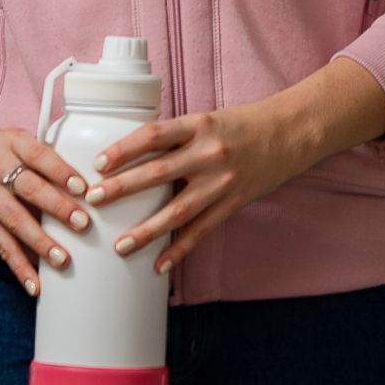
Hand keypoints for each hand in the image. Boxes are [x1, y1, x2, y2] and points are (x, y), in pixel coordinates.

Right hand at [0, 123, 94, 297]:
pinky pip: (0, 244)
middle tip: (82, 224)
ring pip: (14, 221)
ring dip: (39, 243)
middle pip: (29, 189)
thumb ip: (46, 157)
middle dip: (57, 208)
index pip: (39, 156)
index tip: (82, 188)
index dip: (61, 172)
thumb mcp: (18, 140)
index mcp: (13, 143)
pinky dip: (18, 266)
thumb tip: (88, 186)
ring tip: (62, 259)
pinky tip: (34, 284)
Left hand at [88, 60, 384, 273]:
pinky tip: (158, 265)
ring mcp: (222, 182)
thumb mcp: (207, 119)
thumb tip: (130, 154)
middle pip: (158, 172)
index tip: (97, 162)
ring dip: (146, 230)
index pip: (153, 135)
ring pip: (177, 211)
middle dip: (122, 187)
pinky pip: (201, 231)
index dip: (123, 148)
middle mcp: (209, 153)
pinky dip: (179, 250)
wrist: (291, 133)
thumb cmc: (243, 124)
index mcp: (199, 125)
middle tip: (93, 200)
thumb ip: (174, 136)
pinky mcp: (233, 203)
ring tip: (120, 246)